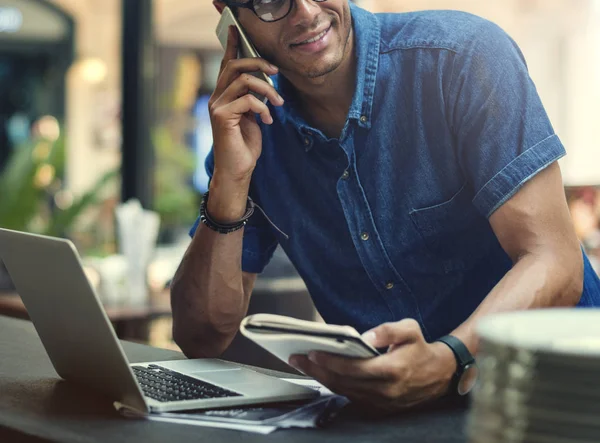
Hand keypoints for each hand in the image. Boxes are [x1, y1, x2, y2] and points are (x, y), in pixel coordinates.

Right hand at [208, 26, 284, 182]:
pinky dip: (262, 108)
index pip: (226, 65)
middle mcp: (217, 97)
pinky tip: (267, 121)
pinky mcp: (222, 117)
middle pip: (235, 66)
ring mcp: (217, 106)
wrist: (238, 169)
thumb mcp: (252, 117)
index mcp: (224, 95)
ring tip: (278, 103)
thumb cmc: (245, 145)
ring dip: (266, 89)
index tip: (235, 29)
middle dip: (259, 64)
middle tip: (276, 72)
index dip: (231, 46)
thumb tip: (264, 83)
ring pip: (243, 81)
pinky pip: (247, 101)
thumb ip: (252, 99)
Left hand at [289, 319, 456, 411]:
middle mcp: (385, 390)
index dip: (330, 361)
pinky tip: (322, 376)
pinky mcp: (380, 409)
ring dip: (322, 379)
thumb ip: (388, 330)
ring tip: (304, 366)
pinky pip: (351, 399)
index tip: (312, 353)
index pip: (353, 368)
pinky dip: (335, 387)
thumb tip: (365, 336)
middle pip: (342, 382)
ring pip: (344, 392)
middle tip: (297, 359)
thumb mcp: (410, 328)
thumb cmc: (420, 348)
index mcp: (391, 370)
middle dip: (317, 370)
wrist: (439, 374)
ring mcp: (382, 403)